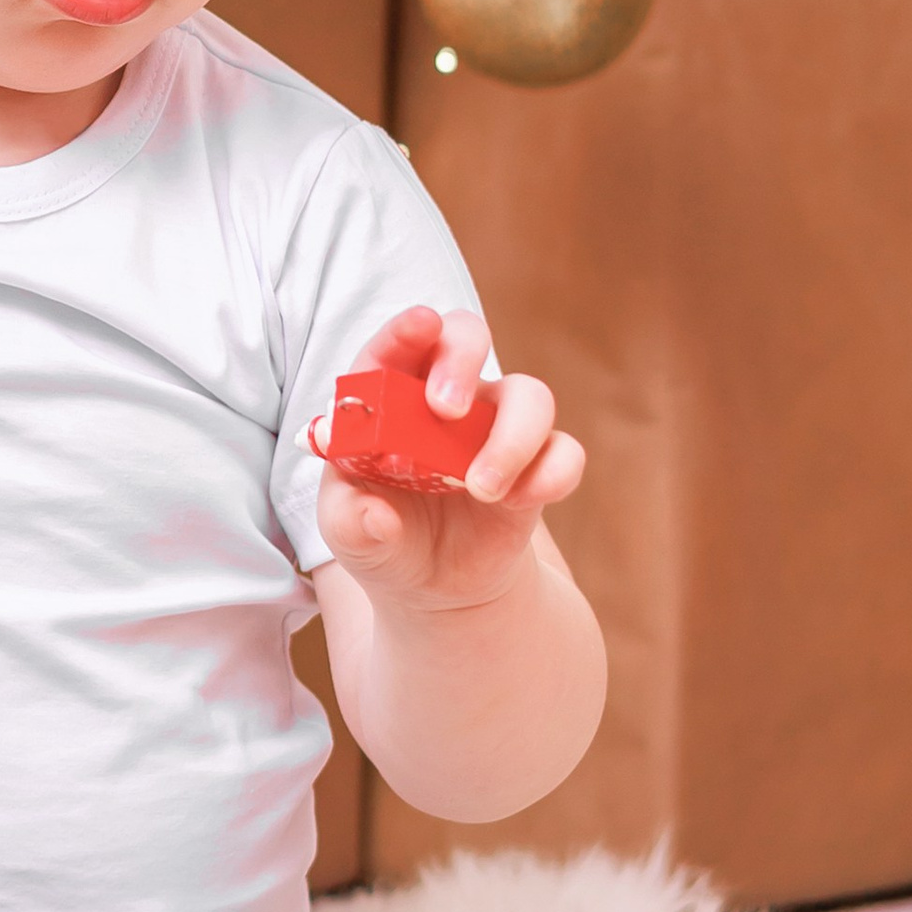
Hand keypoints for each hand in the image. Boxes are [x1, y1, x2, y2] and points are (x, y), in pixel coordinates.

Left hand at [310, 304, 582, 611]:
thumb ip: (350, 522)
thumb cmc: (379, 537)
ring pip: (529, 395)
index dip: (407, 330)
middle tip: (446, 409)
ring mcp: (495, 428)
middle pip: (468, 338)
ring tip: (481, 488)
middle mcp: (447, 401)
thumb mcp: (347, 534)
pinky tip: (520, 501)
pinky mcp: (536, 467)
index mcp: (390, 398)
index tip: (420, 324)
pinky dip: (552, 473)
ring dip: (510, 436)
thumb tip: (377, 518)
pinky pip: (564, 452)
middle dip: (462, 359)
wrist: (433, 586)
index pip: (398, 346)